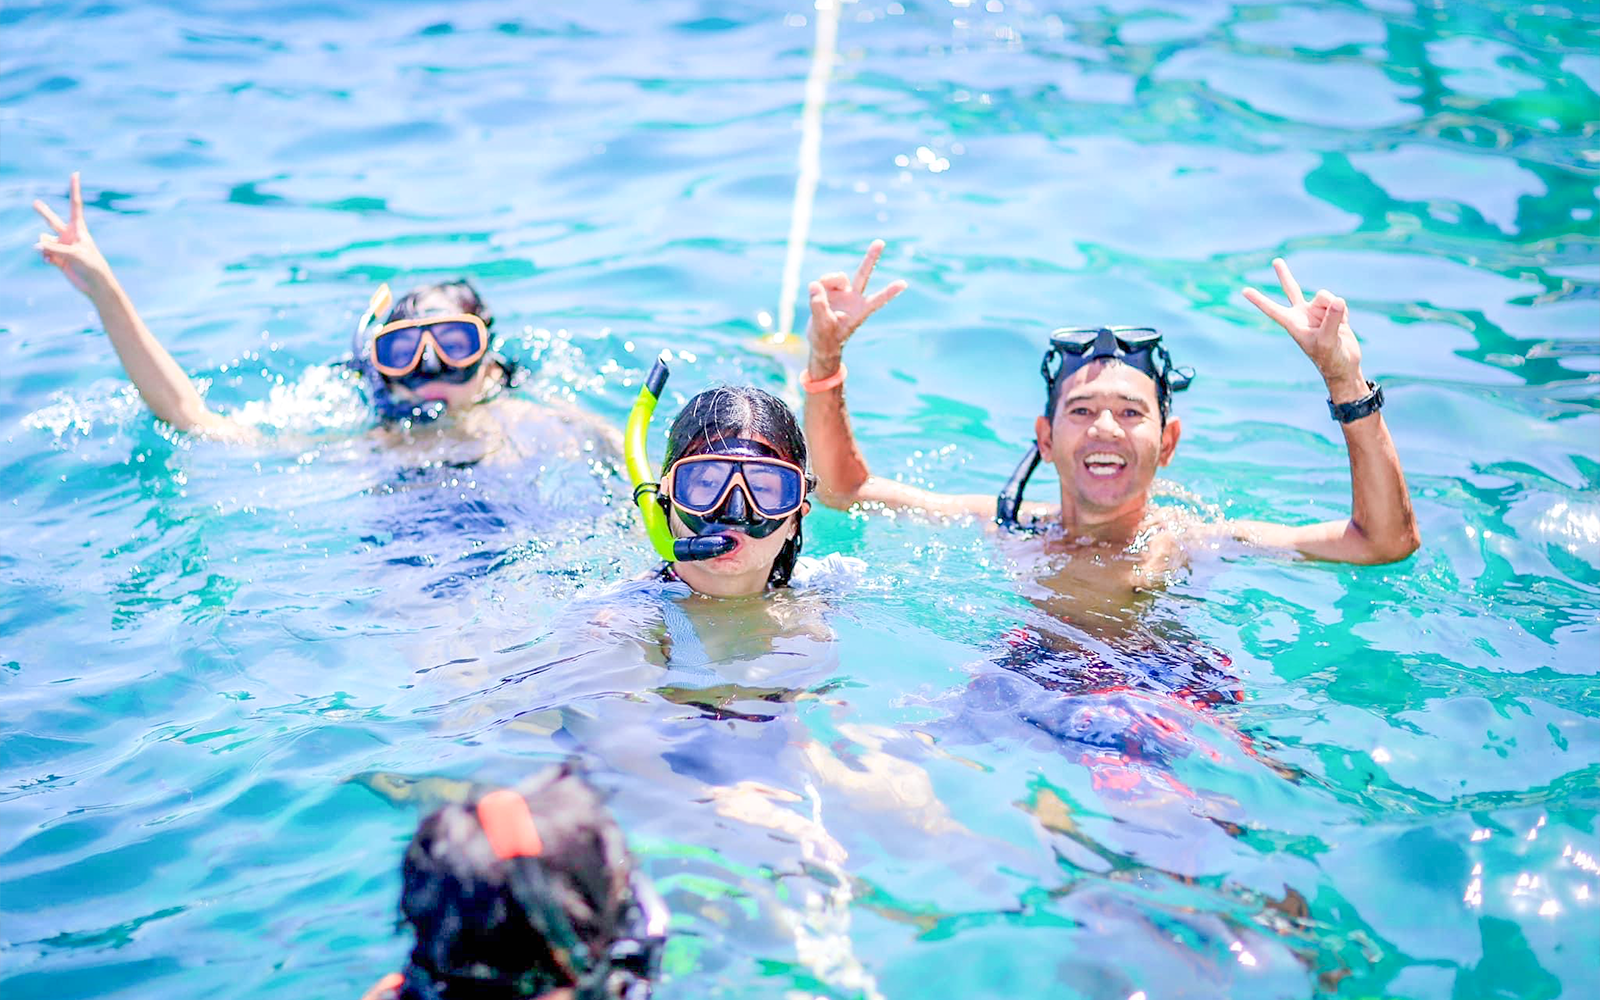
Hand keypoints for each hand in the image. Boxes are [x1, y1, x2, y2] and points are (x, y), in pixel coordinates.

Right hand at [33, 172, 112, 296]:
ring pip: (44, 240)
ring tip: (54, 256)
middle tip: (34, 202)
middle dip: (43, 212)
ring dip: (46, 248)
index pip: (75, 205)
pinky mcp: (58, 258)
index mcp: (79, 229)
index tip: (75, 173)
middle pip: (52, 220)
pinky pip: (44, 253)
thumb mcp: (74, 255)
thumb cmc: (92, 266)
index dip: (74, 189)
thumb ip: (54, 249)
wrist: (95, 285)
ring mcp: (62, 247)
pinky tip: (51, 262)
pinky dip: (45, 257)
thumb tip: (36, 245)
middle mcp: (69, 236)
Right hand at [806, 239, 906, 375]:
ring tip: (822, 293)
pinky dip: (820, 285)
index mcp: (861, 311)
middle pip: (864, 274)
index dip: (889, 292)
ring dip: (829, 280)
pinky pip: (825, 280)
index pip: (877, 299)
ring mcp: (844, 293)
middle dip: (871, 257)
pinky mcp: (831, 291)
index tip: (904, 283)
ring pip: (839, 277)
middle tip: (880, 241)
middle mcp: (855, 298)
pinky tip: (816, 294)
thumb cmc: (826, 339)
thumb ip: (819, 306)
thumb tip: (814, 284)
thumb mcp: (822, 326)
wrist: (821, 342)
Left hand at [1244, 258, 1366, 398]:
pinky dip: (1343, 313)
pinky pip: (1339, 303)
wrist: (1344, 364)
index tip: (1244, 291)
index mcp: (1293, 323)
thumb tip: (1336, 300)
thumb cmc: (1330, 358)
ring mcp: (1317, 312)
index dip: (1259, 300)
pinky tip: (1343, 325)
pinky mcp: (1332, 312)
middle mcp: (1302, 315)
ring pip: (1325, 296)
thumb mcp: (1328, 340)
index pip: (1272, 309)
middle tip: (1275, 261)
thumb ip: (1331, 319)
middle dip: (1284, 275)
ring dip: (1333, 307)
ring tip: (1336, 325)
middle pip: (1292, 289)